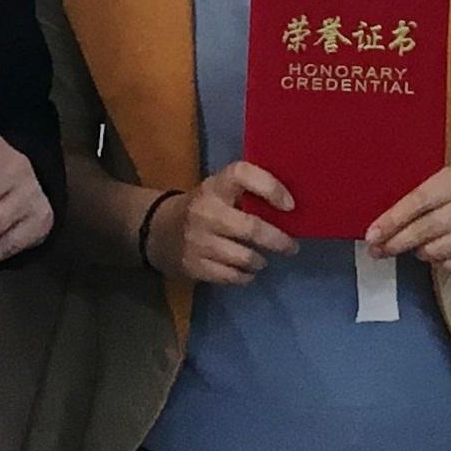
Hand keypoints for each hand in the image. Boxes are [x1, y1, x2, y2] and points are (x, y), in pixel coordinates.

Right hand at [151, 161, 299, 286]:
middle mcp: (206, 211)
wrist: (157, 229)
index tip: (290, 205)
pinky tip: (246, 271)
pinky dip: (244, 276)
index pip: (243, 174)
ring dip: (260, 260)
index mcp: (214, 186)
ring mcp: (198, 240)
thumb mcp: (219, 190)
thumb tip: (292, 207)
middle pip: (251, 228)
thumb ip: (247, 193)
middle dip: (278, 240)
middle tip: (291, 246)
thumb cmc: (203, 206)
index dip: (270, 186)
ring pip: (243, 257)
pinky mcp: (193, 265)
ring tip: (262, 259)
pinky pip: (230, 276)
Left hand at [367, 160, 450, 275]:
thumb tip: (381, 228)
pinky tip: (438, 254)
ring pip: (439, 251)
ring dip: (420, 252)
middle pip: (428, 228)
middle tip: (378, 251)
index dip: (393, 219)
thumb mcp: (445, 182)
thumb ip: (419, 199)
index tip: (372, 235)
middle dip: (398, 242)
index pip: (420, 200)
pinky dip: (439, 263)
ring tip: (416, 247)